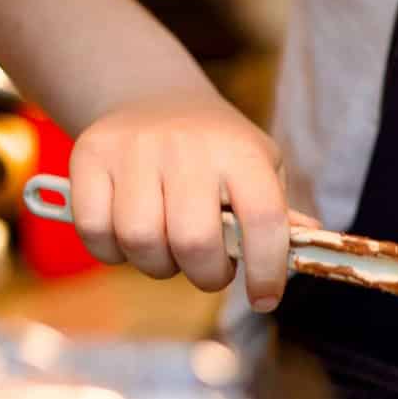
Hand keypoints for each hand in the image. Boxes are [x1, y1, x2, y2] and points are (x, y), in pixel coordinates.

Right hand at [67, 95, 314, 310]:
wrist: (155, 99)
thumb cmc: (218, 151)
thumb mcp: (259, 168)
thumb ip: (279, 214)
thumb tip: (308, 247)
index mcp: (240, 152)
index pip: (264, 220)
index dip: (266, 270)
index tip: (264, 299)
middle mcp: (186, 146)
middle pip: (194, 241)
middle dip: (206, 276)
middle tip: (210, 271)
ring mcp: (133, 148)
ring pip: (140, 242)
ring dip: (158, 266)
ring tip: (170, 252)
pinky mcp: (89, 156)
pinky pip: (95, 232)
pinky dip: (112, 253)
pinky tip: (129, 241)